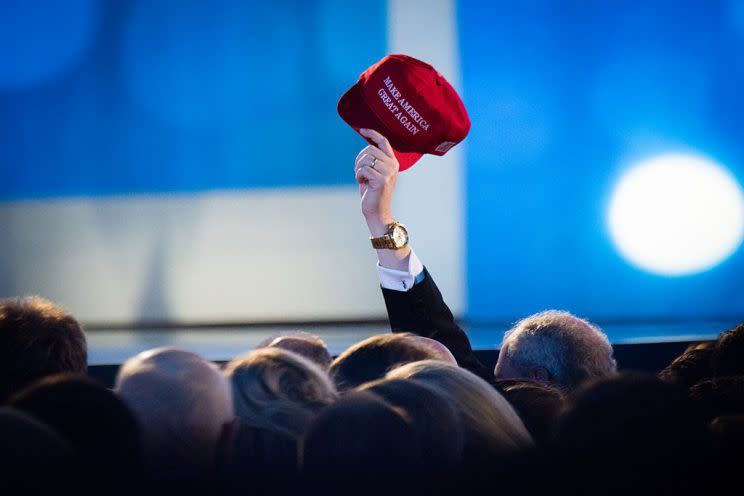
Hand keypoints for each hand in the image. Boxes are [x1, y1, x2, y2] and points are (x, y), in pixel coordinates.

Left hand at [354, 129, 409, 270]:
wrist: (377, 212)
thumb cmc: (372, 192)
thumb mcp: (373, 172)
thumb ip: (372, 159)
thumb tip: (367, 142)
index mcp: (392, 162)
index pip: (383, 141)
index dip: (372, 134)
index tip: (362, 130)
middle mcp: (393, 165)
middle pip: (370, 150)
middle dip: (359, 160)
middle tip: (359, 172)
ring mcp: (389, 173)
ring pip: (365, 159)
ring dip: (358, 168)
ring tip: (362, 178)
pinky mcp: (382, 180)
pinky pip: (363, 170)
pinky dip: (358, 176)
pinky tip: (363, 183)